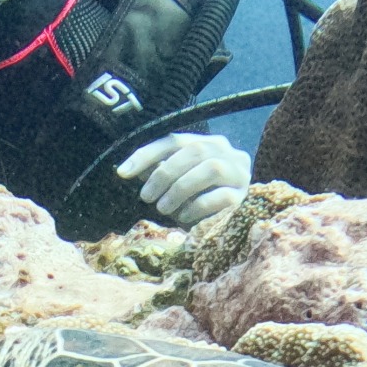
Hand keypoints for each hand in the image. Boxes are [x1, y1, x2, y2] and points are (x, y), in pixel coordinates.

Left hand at [116, 128, 250, 225]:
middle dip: (165, 174)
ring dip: (180, 188)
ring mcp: (240, 173)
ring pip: (211, 169)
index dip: (147, 154)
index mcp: (208, 143)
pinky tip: (183, 217)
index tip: (123, 173)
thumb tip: (126, 170)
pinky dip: (197, 206)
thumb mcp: (174, 184)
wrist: (228, 226)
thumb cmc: (195, 201)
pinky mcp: (243, 197)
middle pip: (195, 150)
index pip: (174, 140)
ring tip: (163, 208)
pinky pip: (221, 196)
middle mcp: (228, 152)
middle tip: (146, 197)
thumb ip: (157, 172)